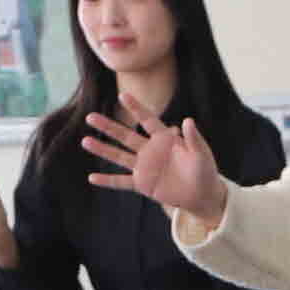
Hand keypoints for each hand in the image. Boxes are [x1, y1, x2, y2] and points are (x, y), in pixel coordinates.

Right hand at [81, 97, 228, 223]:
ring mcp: (145, 167)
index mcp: (165, 139)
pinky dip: (108, 181)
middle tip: (90, 116)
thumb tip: (187, 120)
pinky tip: (91, 178)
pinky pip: (122, 182)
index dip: (136, 108)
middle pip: (125, 136)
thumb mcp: (201, 153)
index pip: (148, 120)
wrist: (203, 194)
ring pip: (119, 157)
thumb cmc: (205, 170)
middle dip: (108, 127)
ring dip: (102, 149)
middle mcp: (150, 150)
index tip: (123, 95)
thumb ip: (193, 138)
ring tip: (84, 141)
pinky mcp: (143, 184)